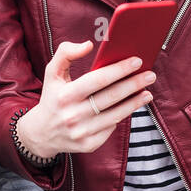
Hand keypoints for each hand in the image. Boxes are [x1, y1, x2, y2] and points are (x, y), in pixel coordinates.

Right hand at [16, 40, 155, 158]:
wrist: (41, 133)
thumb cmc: (52, 98)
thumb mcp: (52, 73)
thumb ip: (65, 53)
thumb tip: (88, 45)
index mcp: (64, 95)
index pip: (97, 80)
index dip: (119, 70)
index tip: (136, 61)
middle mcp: (72, 115)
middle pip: (111, 97)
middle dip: (134, 84)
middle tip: (150, 75)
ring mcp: (81, 132)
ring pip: (116, 115)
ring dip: (135, 102)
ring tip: (147, 92)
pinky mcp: (88, 145)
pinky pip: (111, 129)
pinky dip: (121, 117)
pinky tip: (130, 108)